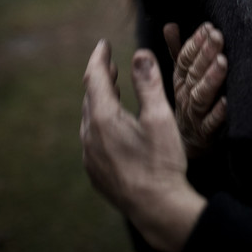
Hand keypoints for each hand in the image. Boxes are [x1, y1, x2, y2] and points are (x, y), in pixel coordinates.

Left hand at [80, 39, 204, 251]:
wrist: (157, 208)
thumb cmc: (161, 162)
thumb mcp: (160, 117)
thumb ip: (148, 83)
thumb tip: (140, 53)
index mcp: (104, 119)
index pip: (95, 78)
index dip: (99, 58)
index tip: (103, 44)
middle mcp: (90, 136)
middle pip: (90, 98)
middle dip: (100, 78)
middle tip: (110, 64)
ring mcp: (90, 156)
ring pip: (90, 119)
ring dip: (100, 100)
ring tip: (113, 89)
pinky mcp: (96, 171)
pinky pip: (92, 138)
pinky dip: (101, 122)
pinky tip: (114, 126)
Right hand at [164, 22, 227, 157]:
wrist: (186, 147)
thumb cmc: (187, 105)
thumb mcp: (181, 78)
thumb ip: (178, 52)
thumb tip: (170, 25)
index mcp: (180, 82)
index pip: (184, 59)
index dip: (195, 43)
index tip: (207, 27)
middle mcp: (185, 97)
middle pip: (194, 74)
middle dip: (205, 54)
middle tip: (218, 36)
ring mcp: (194, 116)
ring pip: (200, 96)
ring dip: (211, 79)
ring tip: (223, 62)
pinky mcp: (205, 135)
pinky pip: (211, 124)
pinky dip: (218, 114)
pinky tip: (227, 102)